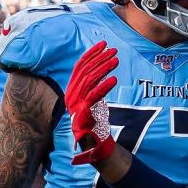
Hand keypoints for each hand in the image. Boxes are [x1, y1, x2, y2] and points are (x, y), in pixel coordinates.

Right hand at [66, 41, 118, 164]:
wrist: (92, 143)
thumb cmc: (94, 119)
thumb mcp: (91, 98)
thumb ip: (92, 83)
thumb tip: (102, 64)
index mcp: (71, 89)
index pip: (79, 66)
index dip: (91, 53)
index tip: (104, 44)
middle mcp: (71, 95)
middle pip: (85, 71)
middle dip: (100, 58)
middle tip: (114, 51)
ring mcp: (76, 104)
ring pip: (89, 80)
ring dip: (104, 68)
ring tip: (116, 61)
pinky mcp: (84, 113)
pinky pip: (94, 96)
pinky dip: (104, 86)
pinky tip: (114, 79)